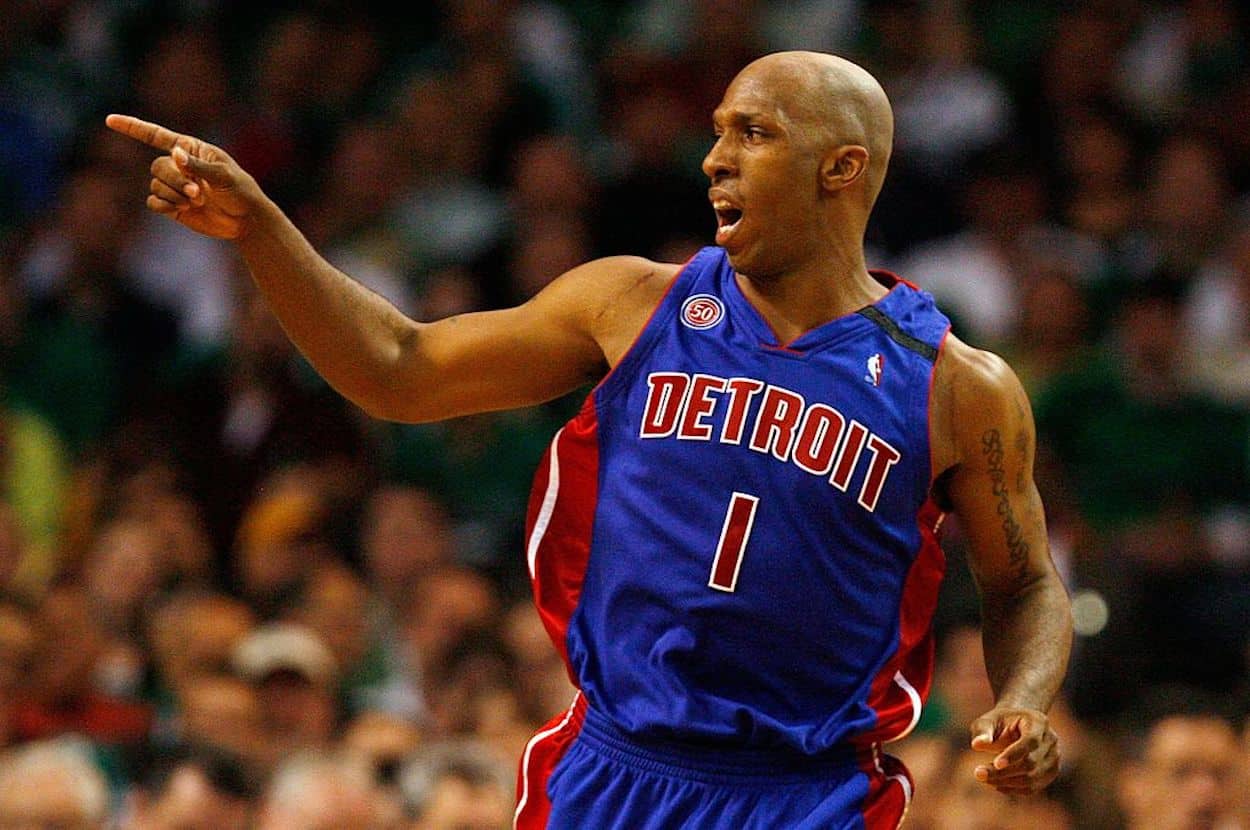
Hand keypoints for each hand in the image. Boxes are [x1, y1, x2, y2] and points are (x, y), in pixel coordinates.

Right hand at [104, 114, 261, 239]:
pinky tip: (181, 209)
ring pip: (155, 185)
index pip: (156, 136)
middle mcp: (179, 165)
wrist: (245, 220)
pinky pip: (153, 202)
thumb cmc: (240, 191)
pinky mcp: (173, 205)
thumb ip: (199, 166)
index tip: (110, 120)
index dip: (133, 127)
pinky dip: (164, 205)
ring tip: (198, 201)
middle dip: (175, 180)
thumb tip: (175, 154)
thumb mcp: (225, 176)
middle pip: (157, 167)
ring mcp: (175, 186)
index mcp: (190, 150)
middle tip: (198, 192)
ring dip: (174, 195)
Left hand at [969, 706, 1059, 795]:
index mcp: (1038, 722)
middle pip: (1031, 763)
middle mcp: (1051, 740)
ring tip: (984, 778)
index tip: (995, 763)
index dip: (1014, 754)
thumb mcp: (988, 720)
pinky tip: (996, 784)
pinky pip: (1033, 787)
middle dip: (1004, 772)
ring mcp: (1054, 757)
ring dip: (1006, 782)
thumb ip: (982, 731)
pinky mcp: (1050, 772)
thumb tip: (976, 744)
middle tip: (978, 773)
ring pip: (1032, 778)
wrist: (1017, 725)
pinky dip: (1013, 789)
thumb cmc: (1000, 721)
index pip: (1031, 741)